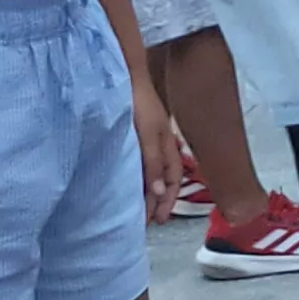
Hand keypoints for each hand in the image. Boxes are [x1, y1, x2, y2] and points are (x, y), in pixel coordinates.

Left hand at [133, 83, 184, 220]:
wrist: (125, 77)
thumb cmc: (139, 104)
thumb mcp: (148, 135)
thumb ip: (153, 162)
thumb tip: (159, 191)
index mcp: (167, 145)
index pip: (174, 178)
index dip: (168, 200)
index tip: (157, 220)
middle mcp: (158, 145)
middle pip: (162, 178)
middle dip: (156, 201)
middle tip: (144, 222)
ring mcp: (145, 140)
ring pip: (150, 172)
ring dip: (146, 191)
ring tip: (135, 209)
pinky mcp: (131, 136)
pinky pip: (138, 163)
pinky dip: (136, 177)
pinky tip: (126, 184)